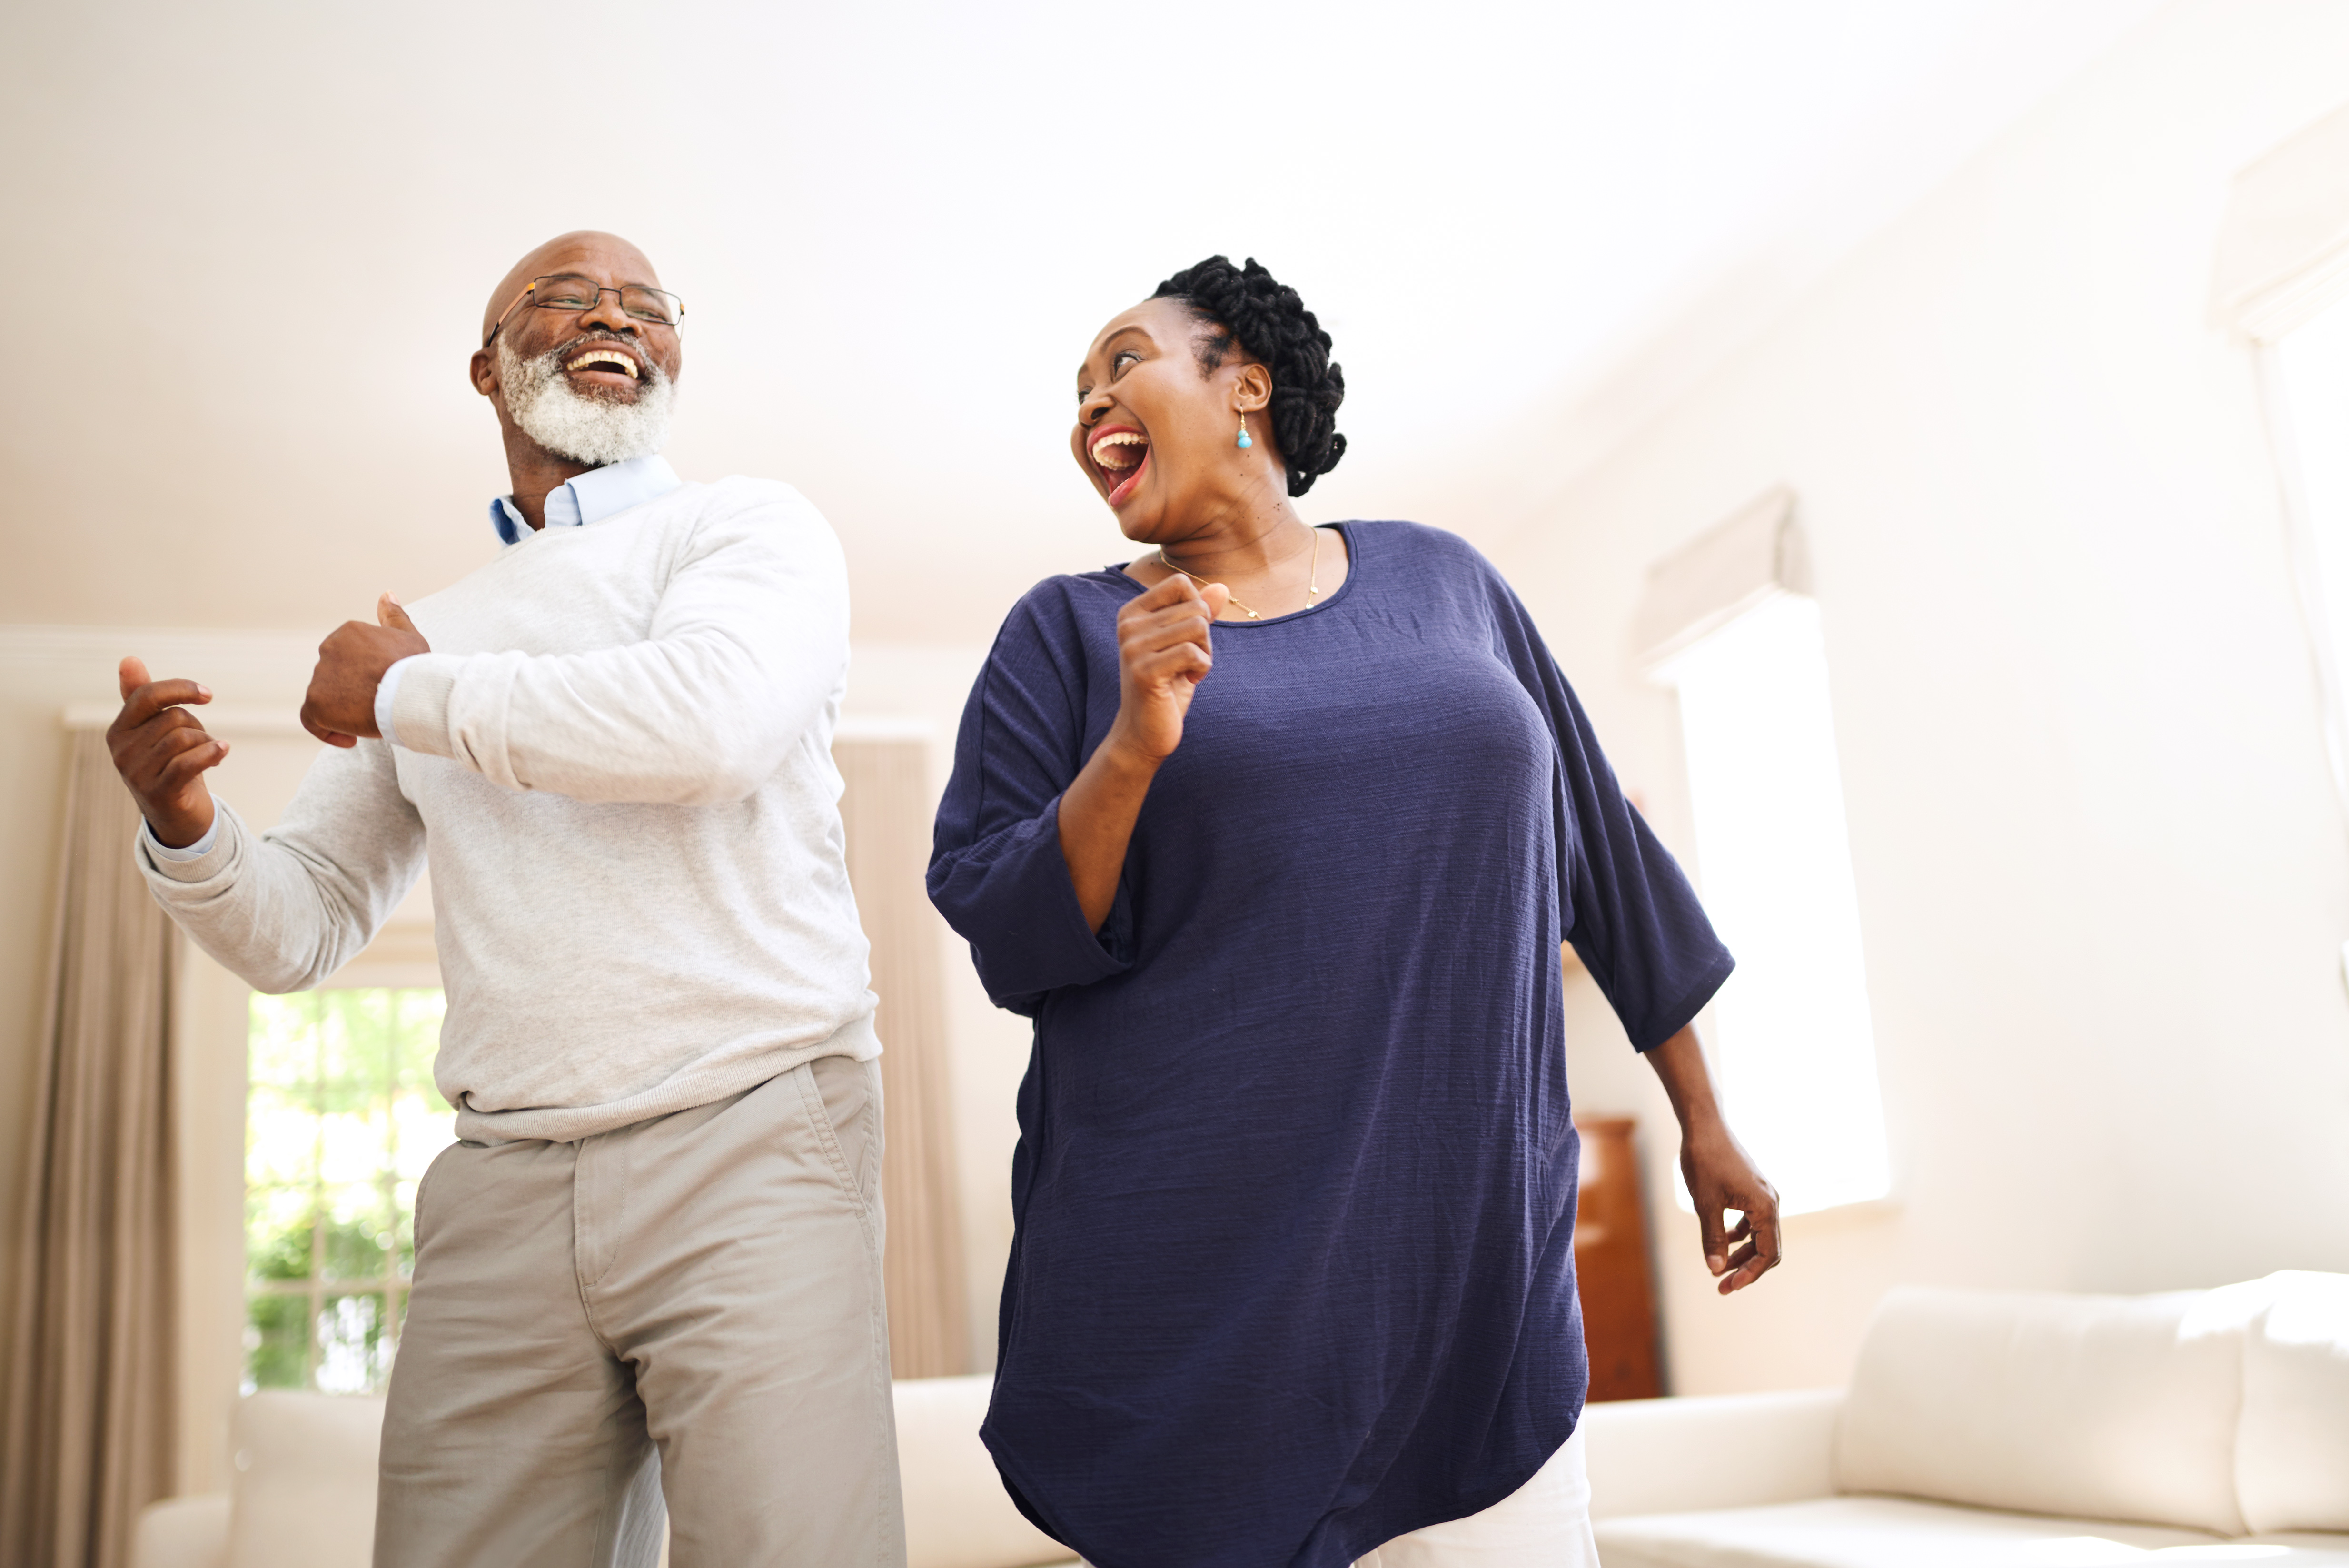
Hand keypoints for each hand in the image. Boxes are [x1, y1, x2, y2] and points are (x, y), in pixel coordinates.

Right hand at [107, 657, 227, 847]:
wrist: (177, 816)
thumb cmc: (168, 765)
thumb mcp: (155, 731)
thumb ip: (143, 697)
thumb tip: (129, 659)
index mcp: (118, 730)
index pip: (147, 695)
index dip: (181, 688)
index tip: (207, 694)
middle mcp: (121, 750)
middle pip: (174, 717)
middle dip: (197, 726)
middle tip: (202, 743)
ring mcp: (136, 773)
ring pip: (184, 738)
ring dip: (206, 743)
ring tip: (207, 755)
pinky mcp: (158, 793)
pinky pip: (188, 763)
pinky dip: (211, 753)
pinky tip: (223, 751)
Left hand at [301, 595, 427, 748]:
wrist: (412, 694)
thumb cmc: (416, 669)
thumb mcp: (408, 637)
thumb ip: (394, 616)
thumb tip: (387, 594)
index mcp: (348, 633)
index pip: (346, 658)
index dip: (363, 676)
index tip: (382, 688)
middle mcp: (328, 649)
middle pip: (335, 678)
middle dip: (353, 693)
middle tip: (379, 706)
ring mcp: (320, 676)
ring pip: (325, 698)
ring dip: (344, 711)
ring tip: (371, 720)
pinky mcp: (316, 702)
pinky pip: (312, 720)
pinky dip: (328, 731)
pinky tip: (351, 738)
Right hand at [1106, 572, 1231, 764]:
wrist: (1143, 732)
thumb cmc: (1167, 686)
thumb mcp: (1185, 644)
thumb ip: (1200, 614)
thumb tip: (1223, 587)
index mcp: (1132, 613)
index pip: (1179, 584)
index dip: (1198, 608)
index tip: (1189, 637)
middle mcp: (1128, 625)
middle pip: (1195, 606)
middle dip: (1206, 636)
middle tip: (1192, 661)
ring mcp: (1133, 648)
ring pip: (1197, 626)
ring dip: (1206, 653)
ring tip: (1190, 671)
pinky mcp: (1144, 671)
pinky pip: (1192, 652)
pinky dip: (1202, 667)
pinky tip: (1190, 681)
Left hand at [1680, 1114, 1780, 1294]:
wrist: (1705, 1126)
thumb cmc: (1705, 1161)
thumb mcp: (1706, 1203)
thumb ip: (1712, 1237)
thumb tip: (1714, 1269)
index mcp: (1765, 1207)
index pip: (1768, 1253)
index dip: (1750, 1274)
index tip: (1728, 1285)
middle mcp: (1770, 1202)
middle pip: (1766, 1248)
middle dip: (1746, 1269)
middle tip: (1722, 1286)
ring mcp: (1762, 1195)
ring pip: (1759, 1236)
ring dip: (1741, 1254)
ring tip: (1718, 1268)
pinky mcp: (1752, 1190)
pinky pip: (1751, 1222)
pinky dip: (1738, 1236)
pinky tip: (1721, 1243)